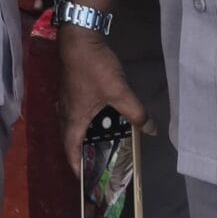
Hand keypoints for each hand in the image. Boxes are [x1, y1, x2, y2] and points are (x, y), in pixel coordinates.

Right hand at [58, 29, 148, 170]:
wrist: (79, 36)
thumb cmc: (94, 68)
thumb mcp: (119, 92)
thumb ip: (136, 113)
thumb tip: (151, 129)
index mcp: (73, 119)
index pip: (70, 151)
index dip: (77, 168)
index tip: (87, 180)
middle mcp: (65, 111)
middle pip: (70, 139)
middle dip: (82, 153)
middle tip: (97, 163)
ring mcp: (66, 99)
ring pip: (73, 124)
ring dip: (84, 136)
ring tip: (101, 143)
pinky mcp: (71, 88)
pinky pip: (76, 112)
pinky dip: (86, 121)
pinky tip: (101, 116)